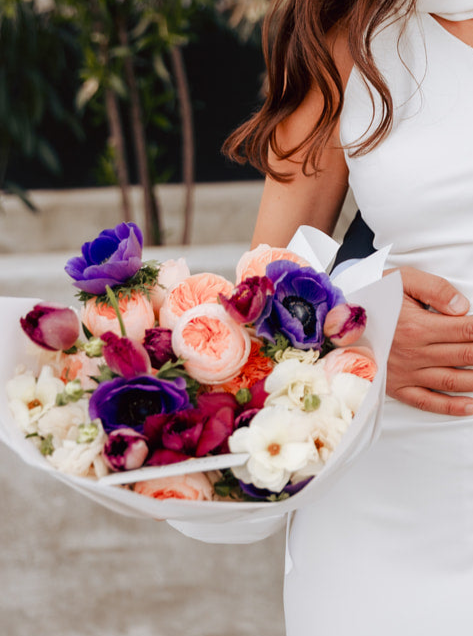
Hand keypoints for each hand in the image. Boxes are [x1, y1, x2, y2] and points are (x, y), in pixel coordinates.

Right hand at [386, 266, 472, 415]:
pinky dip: (451, 406)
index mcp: (417, 325)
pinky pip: (427, 401)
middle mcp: (413, 352)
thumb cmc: (372, 295)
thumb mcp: (401, 279)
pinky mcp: (396, 386)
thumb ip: (434, 289)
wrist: (335, 317)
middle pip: (465, 355)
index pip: (467, 330)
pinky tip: (471, 406)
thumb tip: (463, 308)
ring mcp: (405, 372)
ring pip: (452, 380)